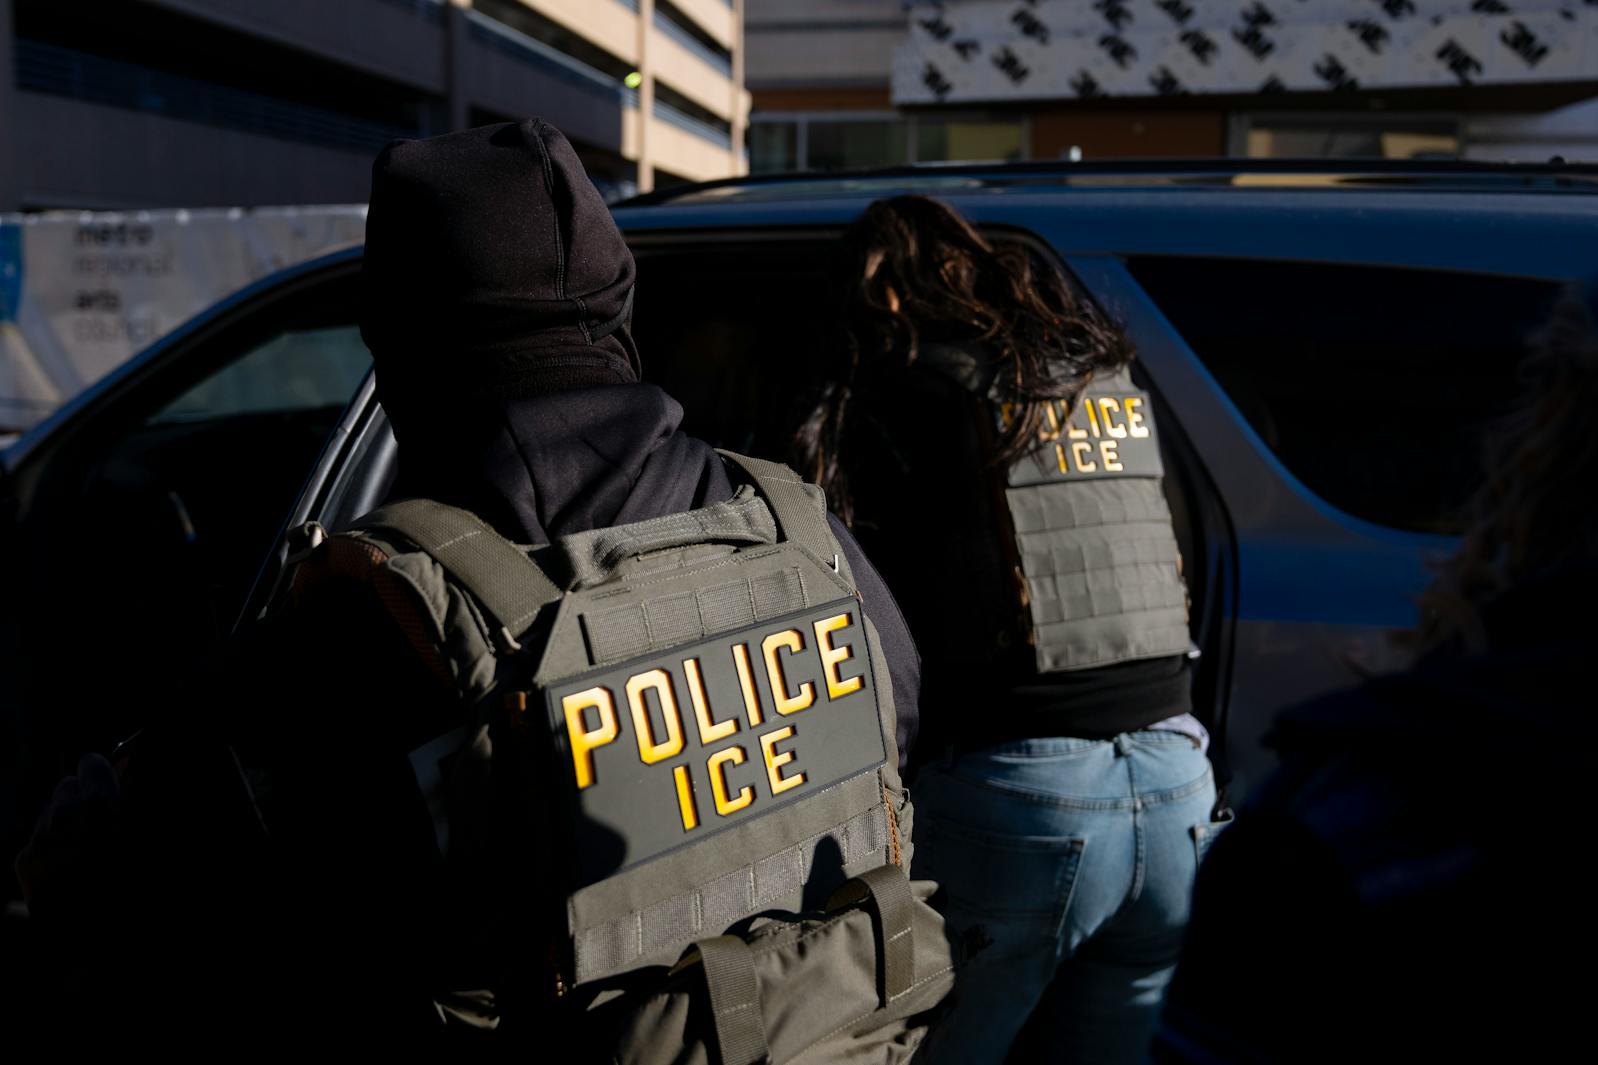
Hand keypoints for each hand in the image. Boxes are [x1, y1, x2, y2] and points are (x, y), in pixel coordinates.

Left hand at [14, 753, 122, 919]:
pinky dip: (52, 845)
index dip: (102, 773)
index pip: (92, 762)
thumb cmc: (120, 880)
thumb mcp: (135, 832)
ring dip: (66, 821)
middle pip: (67, 785)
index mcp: (98, 803)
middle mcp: (63, 813)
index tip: (109, 783)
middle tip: (98, 818)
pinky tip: (67, 866)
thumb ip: (130, 799)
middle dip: (81, 796)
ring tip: (83, 846)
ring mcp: (39, 836)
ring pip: (51, 812)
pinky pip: (38, 838)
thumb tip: (126, 771)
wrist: (84, 923)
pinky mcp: (24, 858)